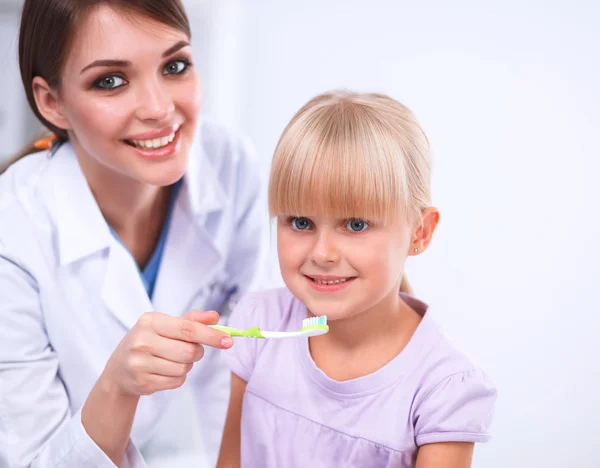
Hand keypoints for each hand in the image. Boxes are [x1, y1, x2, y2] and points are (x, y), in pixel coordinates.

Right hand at [102, 310, 231, 395]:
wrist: (119, 369)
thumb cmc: (148, 341)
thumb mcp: (165, 325)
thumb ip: (191, 320)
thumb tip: (215, 317)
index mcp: (149, 321)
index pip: (187, 328)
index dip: (210, 335)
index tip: (228, 340)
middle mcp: (142, 341)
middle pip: (189, 351)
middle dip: (197, 352)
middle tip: (191, 350)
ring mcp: (140, 363)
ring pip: (184, 368)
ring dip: (187, 365)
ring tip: (173, 360)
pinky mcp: (142, 383)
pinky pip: (177, 382)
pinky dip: (178, 377)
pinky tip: (165, 371)